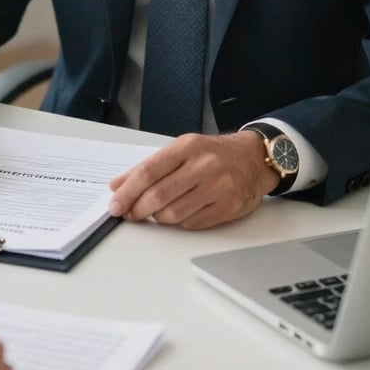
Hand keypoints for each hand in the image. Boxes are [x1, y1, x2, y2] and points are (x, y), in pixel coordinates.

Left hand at [108, 131, 278, 229]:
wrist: (253, 157)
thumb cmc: (213, 153)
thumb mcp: (181, 149)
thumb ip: (149, 166)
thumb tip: (118, 185)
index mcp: (187, 146)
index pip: (149, 171)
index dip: (128, 191)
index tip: (115, 204)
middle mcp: (204, 165)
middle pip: (159, 194)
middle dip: (138, 208)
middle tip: (129, 214)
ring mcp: (219, 187)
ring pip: (174, 213)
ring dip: (158, 217)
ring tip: (154, 212)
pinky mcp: (229, 206)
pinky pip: (193, 223)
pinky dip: (178, 223)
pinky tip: (176, 215)